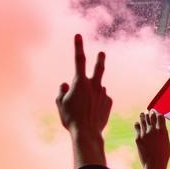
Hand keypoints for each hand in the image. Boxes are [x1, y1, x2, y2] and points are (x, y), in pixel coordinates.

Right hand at [56, 34, 110, 164]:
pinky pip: (102, 99)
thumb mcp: (60, 104)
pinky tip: (93, 113)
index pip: (79, 60)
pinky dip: (97, 103)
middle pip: (99, 68)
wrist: (87, 133)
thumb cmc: (71, 118)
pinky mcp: (109, 102)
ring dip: (92, 94)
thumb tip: (65, 85)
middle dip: (100, 59)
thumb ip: (62, 92)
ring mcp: (103, 93)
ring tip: (86, 109)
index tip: (78, 35)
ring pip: (97, 89)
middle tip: (102, 53)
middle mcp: (94, 85)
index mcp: (80, 82)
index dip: (78, 46)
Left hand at [134, 110, 169, 168]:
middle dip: (150, 113)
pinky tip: (138, 124)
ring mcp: (145, 134)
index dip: (158, 113)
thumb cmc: (163, 155)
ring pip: (143, 119)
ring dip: (143, 116)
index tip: (156, 113)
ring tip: (143, 114)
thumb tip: (160, 126)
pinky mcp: (138, 138)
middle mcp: (153, 130)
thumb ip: (163, 133)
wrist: (154, 165)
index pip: (160, 115)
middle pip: (151, 116)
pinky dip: (138, 124)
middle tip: (149, 111)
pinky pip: (137, 126)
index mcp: (163, 131)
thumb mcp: (166, 142)